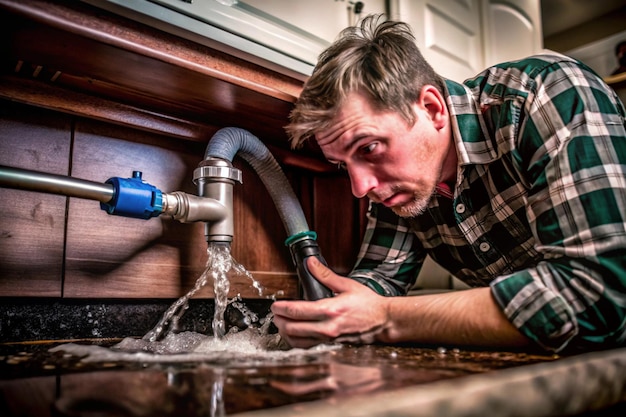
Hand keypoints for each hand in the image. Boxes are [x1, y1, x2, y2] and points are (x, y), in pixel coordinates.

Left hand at [271, 257, 390, 347]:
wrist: (383, 321)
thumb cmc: (367, 304)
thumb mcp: (347, 285)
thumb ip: (325, 275)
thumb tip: (311, 263)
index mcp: (330, 310)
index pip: (297, 311)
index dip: (281, 308)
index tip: (275, 305)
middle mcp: (327, 327)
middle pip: (292, 328)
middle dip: (279, 320)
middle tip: (275, 313)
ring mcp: (329, 338)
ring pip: (297, 341)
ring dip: (285, 332)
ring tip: (281, 323)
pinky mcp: (330, 344)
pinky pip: (307, 346)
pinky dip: (296, 341)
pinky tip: (293, 334)